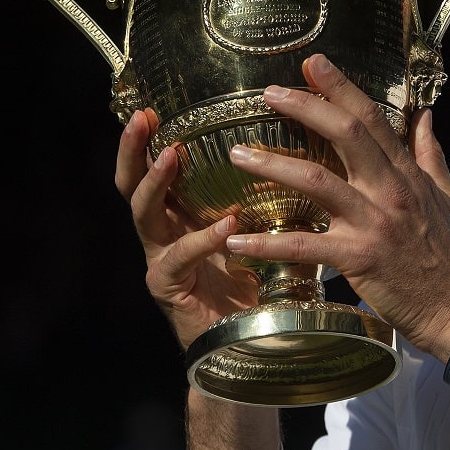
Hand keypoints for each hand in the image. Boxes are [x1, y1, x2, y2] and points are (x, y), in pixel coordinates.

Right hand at [115, 107, 258, 349]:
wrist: (253, 346)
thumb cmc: (262, 285)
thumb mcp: (268, 230)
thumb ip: (275, 198)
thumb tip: (316, 152)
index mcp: (184, 212)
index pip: (159, 167)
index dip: (154, 137)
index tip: (157, 103)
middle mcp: (165, 232)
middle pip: (133, 184)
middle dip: (134, 149)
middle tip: (143, 118)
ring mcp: (161, 260)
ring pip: (143, 215)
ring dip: (157, 182)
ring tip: (173, 155)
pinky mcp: (169, 289)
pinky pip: (179, 259)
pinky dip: (202, 239)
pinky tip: (225, 226)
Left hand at [224, 53, 449, 362]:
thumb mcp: (449, 197)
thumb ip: (431, 155)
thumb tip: (425, 116)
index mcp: (407, 174)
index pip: (373, 119)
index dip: (342, 88)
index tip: (314, 63)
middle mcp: (390, 190)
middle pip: (345, 135)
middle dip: (305, 107)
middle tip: (269, 92)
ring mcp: (374, 222)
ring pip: (317, 181)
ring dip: (273, 165)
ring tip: (238, 155)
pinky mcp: (358, 258)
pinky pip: (304, 245)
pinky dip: (267, 243)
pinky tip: (236, 241)